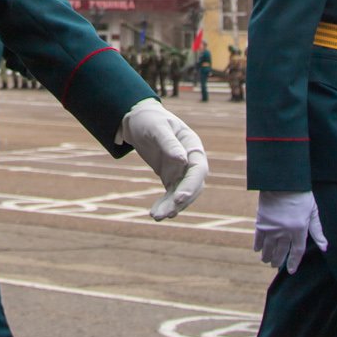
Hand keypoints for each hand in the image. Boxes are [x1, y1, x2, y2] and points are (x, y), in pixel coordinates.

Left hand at [115, 98, 208, 219]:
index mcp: (192, 146)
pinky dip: (164, 204)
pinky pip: (170, 195)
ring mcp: (182, 171)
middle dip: (181, 201)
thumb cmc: (150, 120)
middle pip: (193, 186)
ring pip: (182, 193)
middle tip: (167, 213)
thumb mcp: (157, 128)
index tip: (179, 198)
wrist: (138, 121)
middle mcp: (191, 161)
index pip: (198, 170)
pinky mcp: (171, 177)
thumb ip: (169, 143)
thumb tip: (183, 160)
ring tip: (156, 216)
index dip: (191, 185)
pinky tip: (155, 213)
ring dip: (172, 206)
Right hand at [253, 190, 326, 272]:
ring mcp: (272, 227)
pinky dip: (258, 245)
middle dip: (278, 260)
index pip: (297, 251)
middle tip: (275, 265)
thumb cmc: (301, 194)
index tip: (291, 270)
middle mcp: (285, 231)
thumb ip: (317, 231)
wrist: (282, 181)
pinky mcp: (261, 221)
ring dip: (267, 256)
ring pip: (268, 248)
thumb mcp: (313, 212)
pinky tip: (257, 250)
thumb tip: (325, 247)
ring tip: (266, 260)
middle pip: (281, 252)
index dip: (294, 262)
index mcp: (299, 229)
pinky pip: (258, 238)